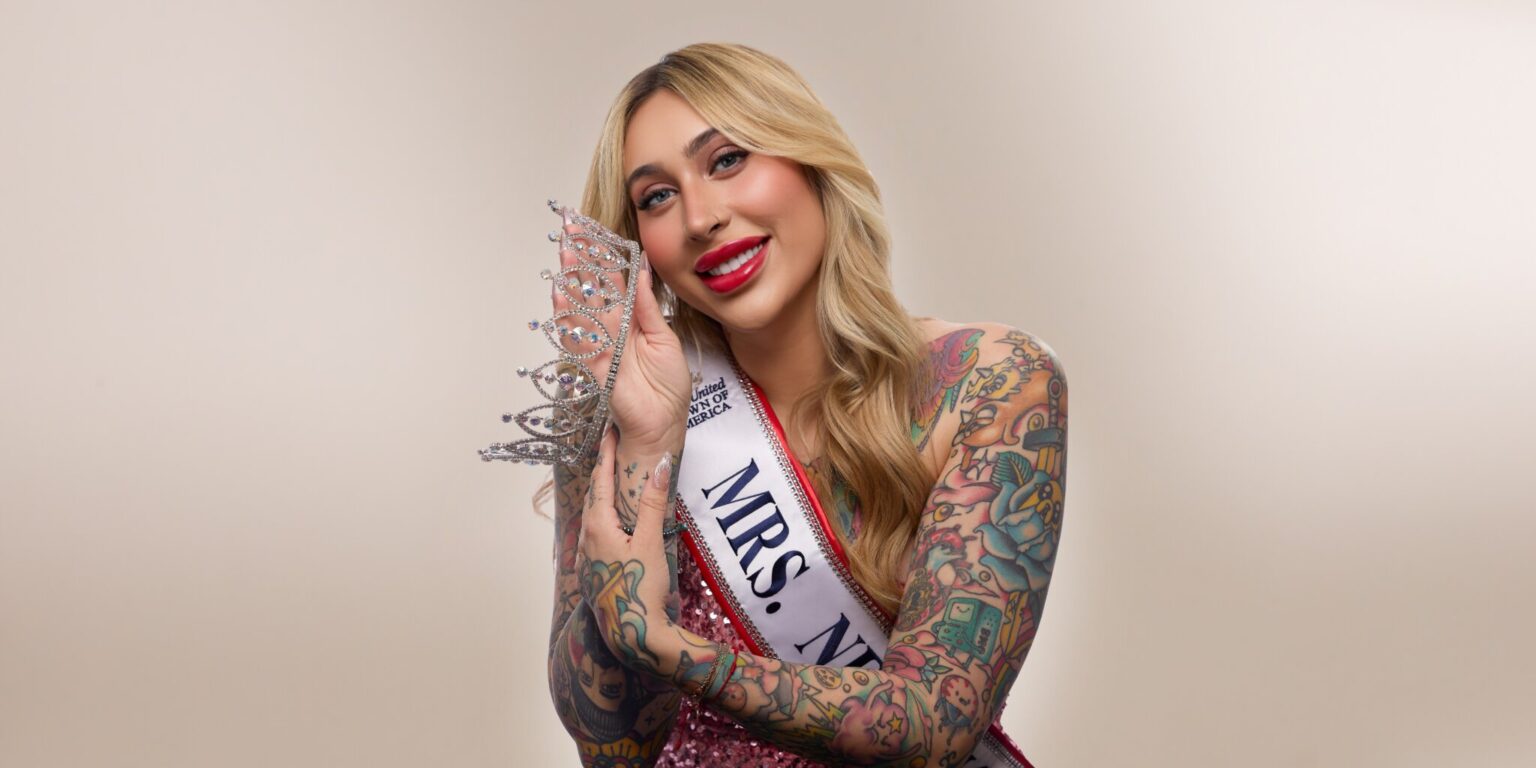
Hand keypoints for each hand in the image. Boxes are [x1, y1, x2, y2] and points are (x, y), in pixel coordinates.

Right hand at [551, 215, 691, 447]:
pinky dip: (569, 317)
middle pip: (593, 290)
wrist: (664, 425)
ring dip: (573, 280)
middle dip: (582, 261)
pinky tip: (561, 294)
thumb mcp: (664, 338)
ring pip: (582, 308)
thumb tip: (641, 269)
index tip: (593, 233)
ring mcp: (600, 347)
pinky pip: (578, 339)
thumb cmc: (668, 387)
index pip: (613, 284)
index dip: (604, 259)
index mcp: (631, 321)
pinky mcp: (594, 366)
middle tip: (570, 232)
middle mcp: (612, 331)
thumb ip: (647, 306)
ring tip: (565, 253)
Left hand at [575, 427, 677, 678]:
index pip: (601, 480)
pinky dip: (601, 518)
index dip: (606, 453)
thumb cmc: (643, 588)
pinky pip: (593, 534)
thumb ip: (655, 501)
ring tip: (610, 479)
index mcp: (598, 526)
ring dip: (600, 495)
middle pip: (593, 496)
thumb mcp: (652, 541)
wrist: (633, 634)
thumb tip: (661, 464)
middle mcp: (586, 538)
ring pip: (591, 516)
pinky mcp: (591, 572)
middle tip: (610, 447)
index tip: (609, 430)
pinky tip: (609, 522)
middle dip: (601, 470)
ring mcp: (586, 557)